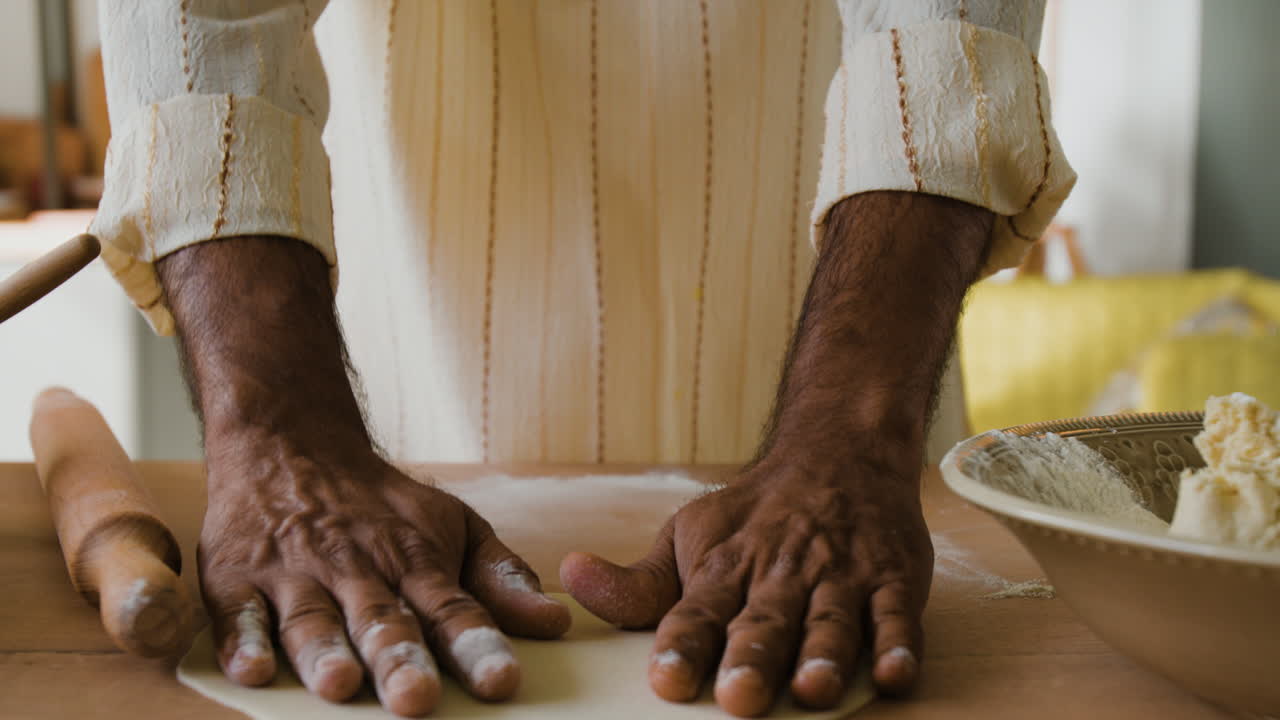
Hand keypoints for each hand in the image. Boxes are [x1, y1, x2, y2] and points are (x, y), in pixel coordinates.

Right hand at [156, 237, 569, 716]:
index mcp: (415, 561)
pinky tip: (252, 670)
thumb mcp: (453, 525)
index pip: (453, 609)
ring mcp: (295, 574)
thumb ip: (501, 578)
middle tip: (416, 698)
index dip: (478, 647)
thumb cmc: (382, 504)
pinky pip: (237, 614)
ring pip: (313, 621)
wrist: (291, 441)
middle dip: (400, 658)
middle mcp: (358, 568)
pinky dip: (242, 641)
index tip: (502, 681)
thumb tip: (556, 623)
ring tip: (339, 685)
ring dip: (325, 652)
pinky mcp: (236, 578)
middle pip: (382, 621)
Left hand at [561, 461, 931, 715]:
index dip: (682, 644)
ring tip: (812, 690)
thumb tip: (572, 578)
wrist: (839, 451)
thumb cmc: (755, 514)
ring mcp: (841, 576)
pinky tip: (895, 674)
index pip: (698, 609)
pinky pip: (898, 617)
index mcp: (727, 566)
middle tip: (739, 697)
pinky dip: (899, 645)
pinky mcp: (893, 580)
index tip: (666, 678)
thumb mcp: (690, 535)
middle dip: (752, 658)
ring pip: (832, 623)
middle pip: (765, 621)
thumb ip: (638, 581)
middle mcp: (782, 573)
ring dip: (823, 656)